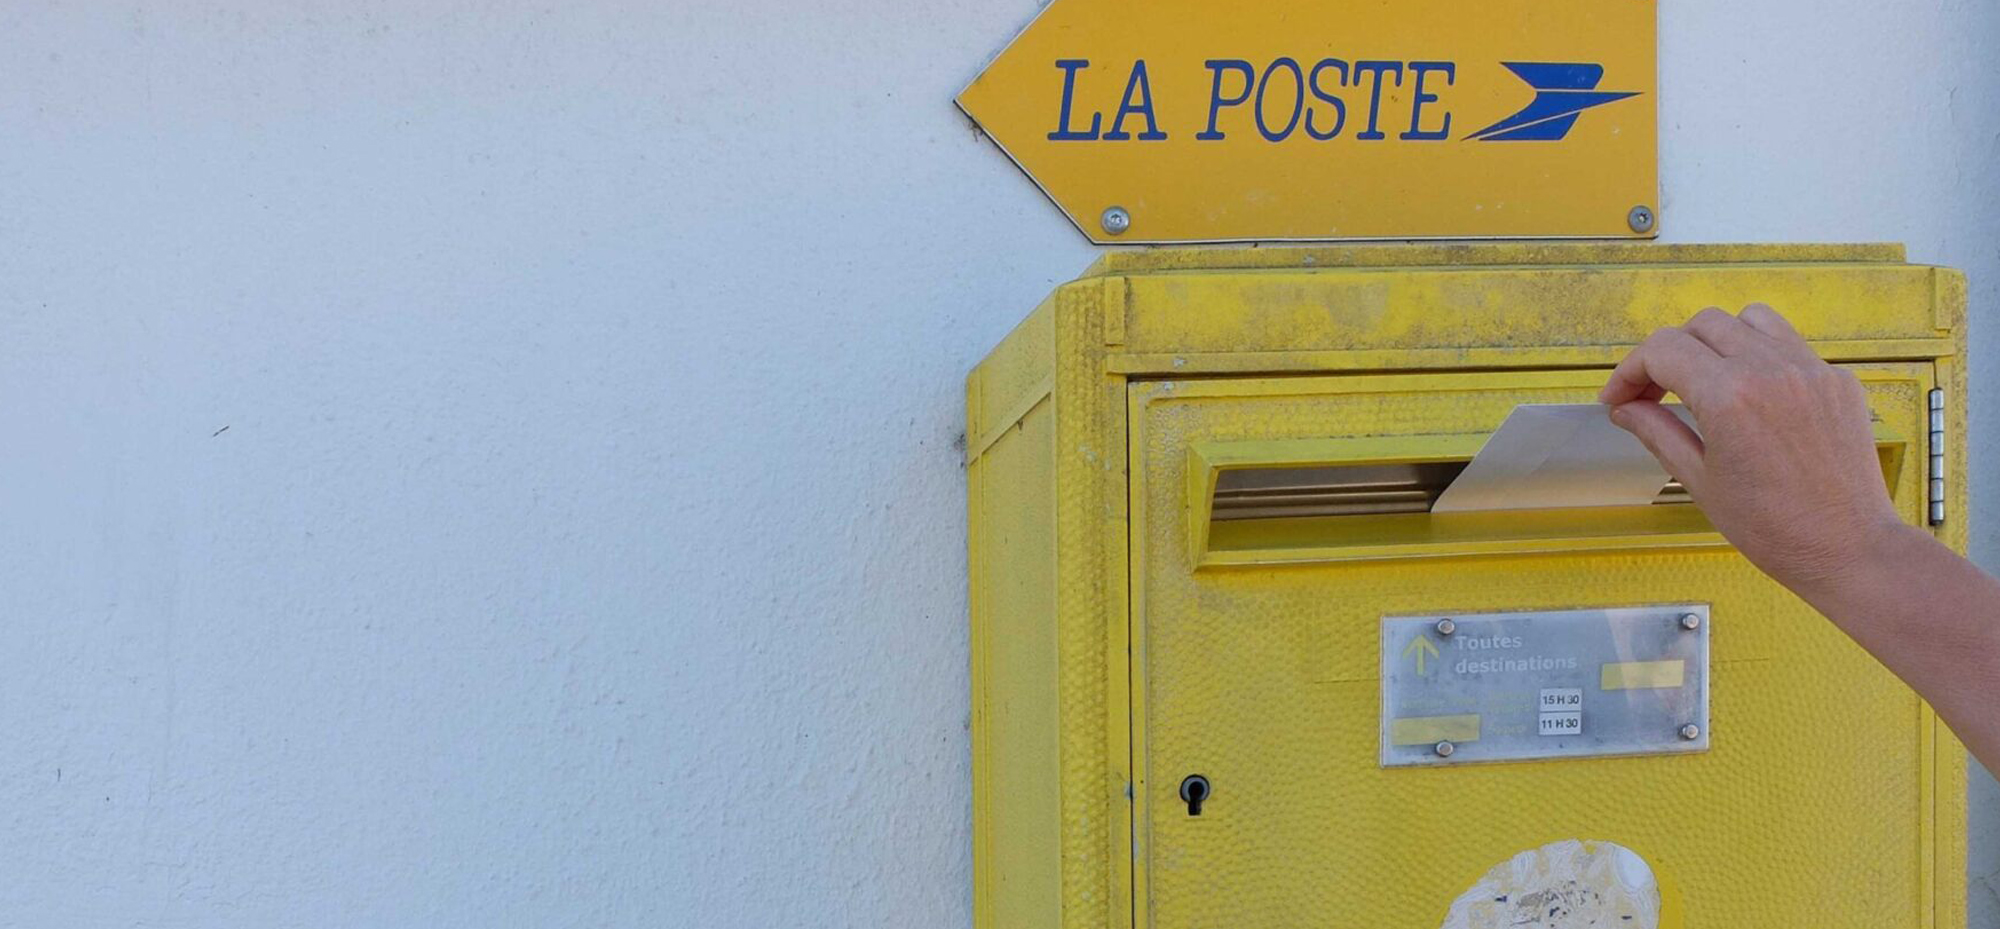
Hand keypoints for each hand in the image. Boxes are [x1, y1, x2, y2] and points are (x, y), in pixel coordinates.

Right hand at [1599, 304, 1903, 593]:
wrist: (1846, 546)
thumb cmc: (1773, 527)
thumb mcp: (1699, 481)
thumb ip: (1658, 432)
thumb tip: (1626, 408)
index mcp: (1730, 397)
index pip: (1662, 351)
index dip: (1629, 371)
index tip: (1619, 397)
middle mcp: (1771, 370)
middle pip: (1702, 325)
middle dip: (1668, 354)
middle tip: (1655, 392)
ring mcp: (1810, 370)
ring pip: (1749, 319)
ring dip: (1717, 341)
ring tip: (1706, 380)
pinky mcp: (1836, 379)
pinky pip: (1789, 345)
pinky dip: (1760, 357)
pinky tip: (1752, 395)